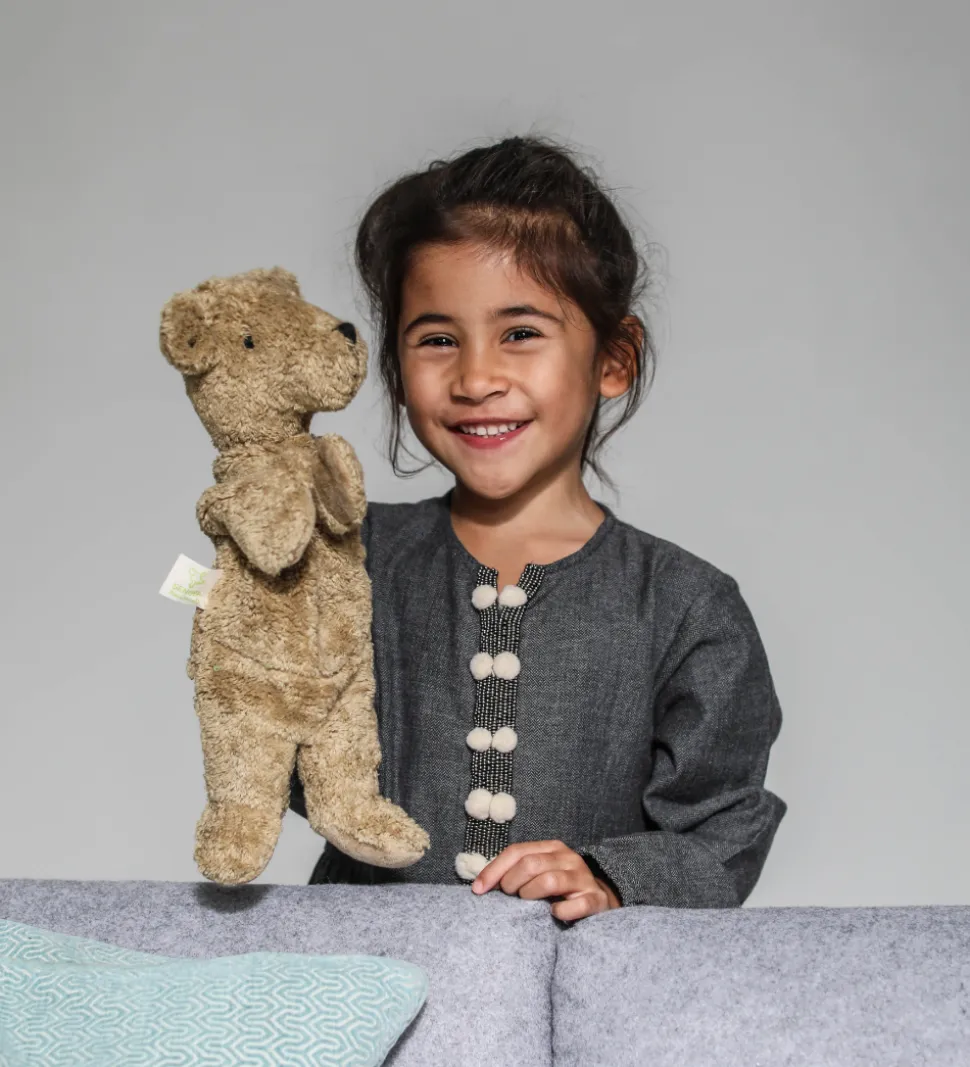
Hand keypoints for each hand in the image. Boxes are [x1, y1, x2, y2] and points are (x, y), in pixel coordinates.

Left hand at [471, 840, 620, 920]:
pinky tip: (553, 914)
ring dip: (531, 894)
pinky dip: (561, 911)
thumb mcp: (537, 874)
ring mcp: (584, 878)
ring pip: (550, 880)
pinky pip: (577, 905)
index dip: (494, 870)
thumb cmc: (559, 891)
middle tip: (509, 896)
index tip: (477, 890)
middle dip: (511, 882)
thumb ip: (514, 873)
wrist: (597, 903)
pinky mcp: (596, 900)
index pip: (517, 852)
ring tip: (527, 903)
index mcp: (551, 848)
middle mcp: (568, 858)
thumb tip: (480, 884)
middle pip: (530, 864)